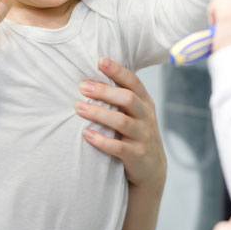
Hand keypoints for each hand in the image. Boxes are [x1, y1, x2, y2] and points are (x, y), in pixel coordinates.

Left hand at [76, 58, 165, 190]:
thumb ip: (121, 97)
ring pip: (121, 121)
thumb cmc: (136, 134)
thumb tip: (91, 76)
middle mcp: (146, 117)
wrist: (151, 168)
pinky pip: (118, 147)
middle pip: (127, 98)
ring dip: (98, 113)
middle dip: (104, 91)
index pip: (133, 82)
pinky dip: (101, 140)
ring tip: (79, 108)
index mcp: (145, 102)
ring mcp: (143, 136)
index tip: (100, 61)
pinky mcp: (137, 155)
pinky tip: (86, 134)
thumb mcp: (135, 113)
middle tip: (82, 87)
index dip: (117, 70)